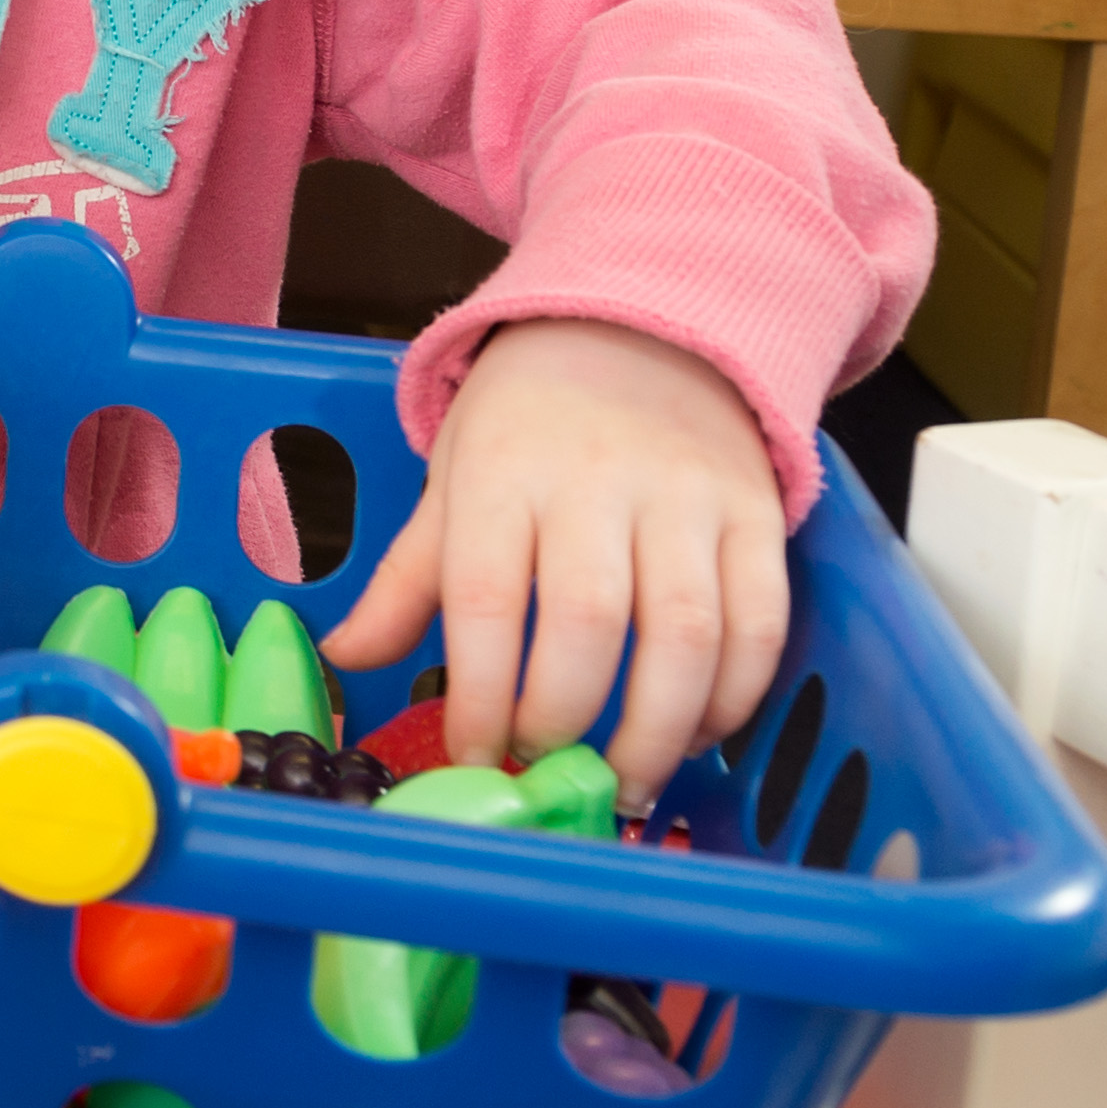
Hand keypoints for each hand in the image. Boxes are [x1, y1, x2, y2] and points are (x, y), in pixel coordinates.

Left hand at [323, 319, 790, 806]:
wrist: (638, 326)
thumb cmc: (526, 421)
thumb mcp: (451, 478)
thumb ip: (408, 579)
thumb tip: (345, 657)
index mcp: (501, 474)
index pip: (487, 599)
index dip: (481, 695)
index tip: (477, 756)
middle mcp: (597, 484)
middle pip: (589, 622)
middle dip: (565, 717)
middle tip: (549, 768)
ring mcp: (687, 499)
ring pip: (686, 632)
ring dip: (659, 727)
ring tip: (628, 781)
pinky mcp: (759, 516)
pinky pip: (760, 621)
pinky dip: (735, 694)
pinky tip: (700, 731)